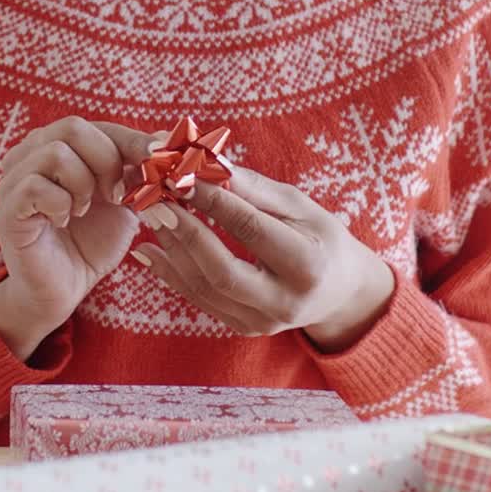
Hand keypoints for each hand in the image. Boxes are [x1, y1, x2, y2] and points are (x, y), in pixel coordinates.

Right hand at [0, 117, 151, 359]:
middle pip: (73, 128)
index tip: (160, 158)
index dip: (131, 140)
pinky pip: (35, 187)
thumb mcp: (125, 201)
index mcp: (57, 145)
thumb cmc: (91, 241)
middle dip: (106, 161)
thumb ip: (140, 171)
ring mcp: (13, 180)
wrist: (64, 289)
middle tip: (116, 195)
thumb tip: (169, 141)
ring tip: (85, 209)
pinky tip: (64, 220)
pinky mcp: (6, 210)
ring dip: (83, 184)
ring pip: (55, 153)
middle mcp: (29, 154)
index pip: (97, 126)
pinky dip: (61, 204)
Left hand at [131, 164, 394, 350]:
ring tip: (152, 216)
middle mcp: (285, 302)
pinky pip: (199, 301)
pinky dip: (171, 273)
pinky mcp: (243, 328)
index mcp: (307, 264)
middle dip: (184, 231)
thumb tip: (209, 163)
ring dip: (171, 250)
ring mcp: (263, 322)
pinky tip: (150, 248)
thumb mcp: (299, 205)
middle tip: (156, 200)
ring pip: (204, 289)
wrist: (340, 292)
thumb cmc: (320, 237)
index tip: (180, 173)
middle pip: (221, 270)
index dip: (211, 199)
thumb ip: (254, 188)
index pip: (250, 228)